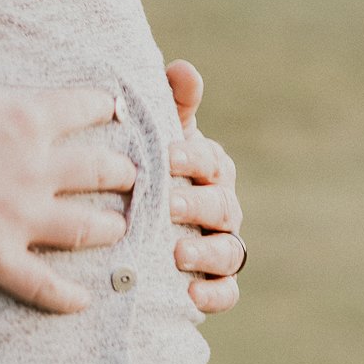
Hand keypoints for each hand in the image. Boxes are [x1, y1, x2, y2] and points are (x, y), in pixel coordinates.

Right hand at [0, 1, 135, 313]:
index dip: (103, 105)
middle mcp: (35, 170)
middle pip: (100, 171)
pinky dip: (66, 297)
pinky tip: (83, 302)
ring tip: (119, 229)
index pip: (84, 108)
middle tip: (131, 174)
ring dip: (108, 228)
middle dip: (122, 172)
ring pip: (86, 228)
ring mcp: (19, 218)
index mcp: (23, 118)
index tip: (113, 107)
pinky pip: (43, 285)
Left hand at [165, 59, 242, 313]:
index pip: (211, 161)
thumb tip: (183, 68)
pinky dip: (214, 294)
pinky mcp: (215, 281)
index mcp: (211, 168)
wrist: (135, 218)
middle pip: (221, 206)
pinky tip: (191, 295)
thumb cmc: (151, 165)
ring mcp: (222, 244)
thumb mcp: (159, 133)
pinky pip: (227, 291)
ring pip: (229, 251)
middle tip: (168, 205)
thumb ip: (172, 104)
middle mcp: (223, 206)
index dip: (192, 158)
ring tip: (177, 254)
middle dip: (196, 205)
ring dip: (206, 253)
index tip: (166, 156)